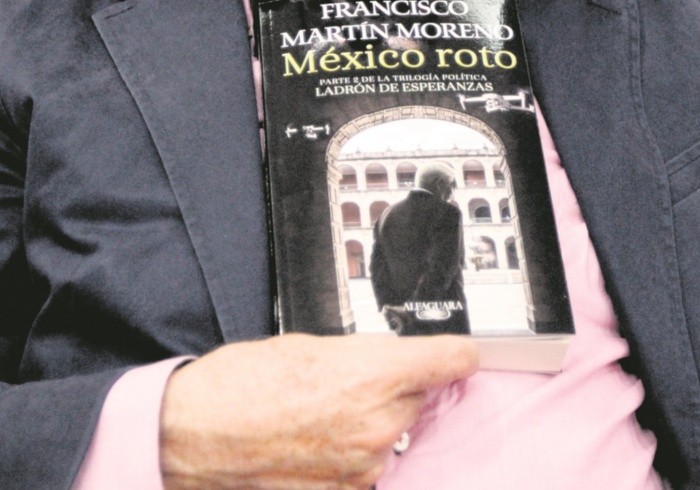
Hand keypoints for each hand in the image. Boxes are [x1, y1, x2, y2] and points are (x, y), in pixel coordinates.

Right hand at [160, 332, 477, 488]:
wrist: (198, 434)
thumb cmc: (242, 384)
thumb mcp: (311, 345)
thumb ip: (364, 355)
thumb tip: (392, 361)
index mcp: (374, 376)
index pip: (451, 360)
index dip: (455, 353)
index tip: (458, 353)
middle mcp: (379, 426)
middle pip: (419, 397)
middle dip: (396, 387)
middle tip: (352, 379)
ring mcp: (364, 468)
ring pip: (393, 432)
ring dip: (373, 422)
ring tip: (323, 411)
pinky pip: (368, 467)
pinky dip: (352, 454)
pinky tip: (317, 440)